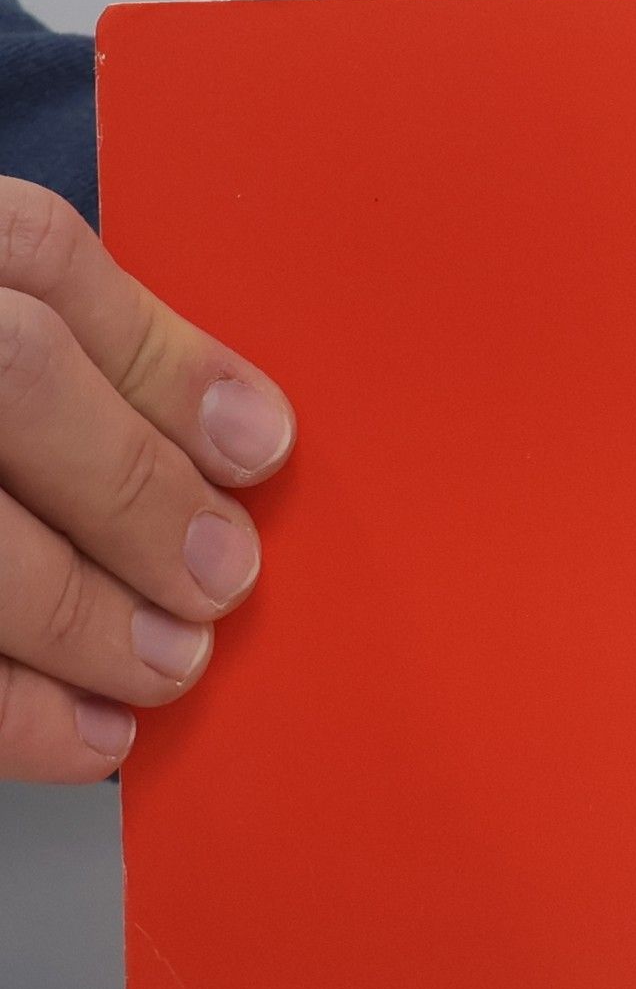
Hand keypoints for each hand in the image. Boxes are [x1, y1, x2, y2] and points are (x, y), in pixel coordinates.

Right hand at [0, 178, 293, 779]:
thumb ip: (89, 357)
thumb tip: (242, 432)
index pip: (32, 256)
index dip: (161, 363)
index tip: (257, 450)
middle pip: (10, 373)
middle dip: (136, 490)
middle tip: (217, 579)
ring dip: (83, 615)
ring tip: (165, 664)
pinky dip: (13, 711)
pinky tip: (85, 732)